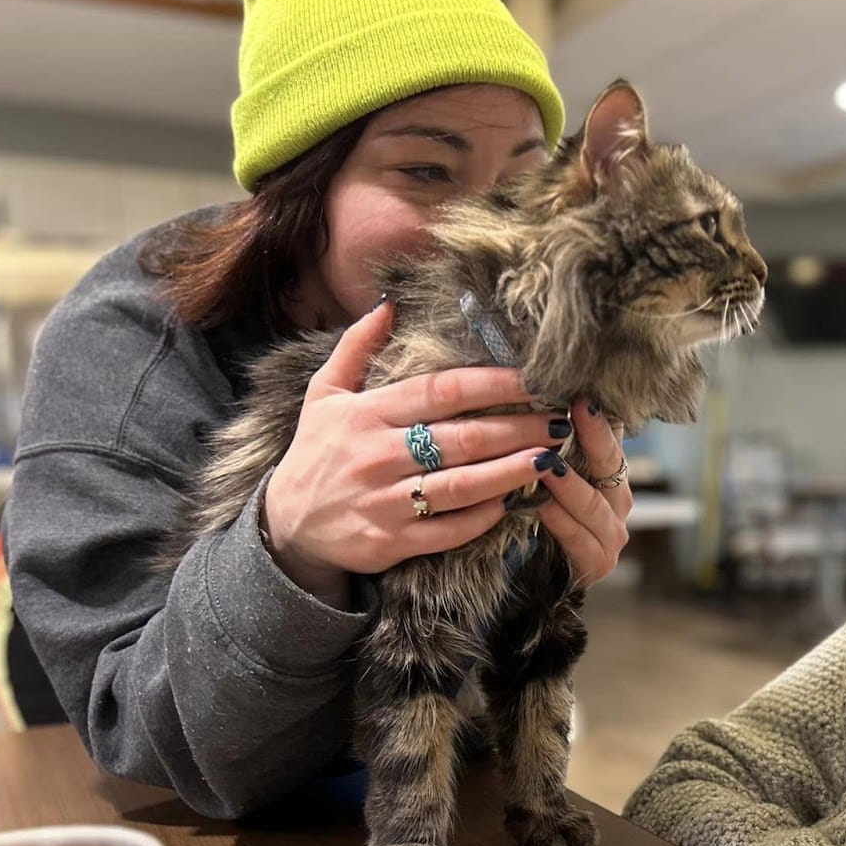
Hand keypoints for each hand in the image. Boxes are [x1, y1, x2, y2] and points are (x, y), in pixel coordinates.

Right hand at [263, 301, 562, 603]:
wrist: (287, 527)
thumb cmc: (316, 454)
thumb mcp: (324, 395)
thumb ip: (356, 348)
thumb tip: (389, 303)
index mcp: (367, 414)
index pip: (441, 391)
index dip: (492, 384)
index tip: (534, 379)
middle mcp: (377, 455)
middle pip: (462, 438)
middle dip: (517, 428)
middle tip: (558, 420)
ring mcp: (386, 501)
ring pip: (462, 485)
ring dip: (512, 471)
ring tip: (550, 458)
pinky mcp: (392, 541)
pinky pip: (450, 529)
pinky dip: (484, 516)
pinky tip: (513, 501)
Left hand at [536, 399, 632, 587]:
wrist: (537, 574)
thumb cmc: (544, 514)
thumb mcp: (553, 475)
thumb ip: (560, 443)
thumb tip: (552, 394)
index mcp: (612, 476)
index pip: (612, 440)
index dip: (600, 418)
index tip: (582, 394)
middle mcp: (618, 503)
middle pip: (609, 466)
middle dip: (594, 438)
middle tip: (577, 411)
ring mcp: (611, 536)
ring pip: (594, 504)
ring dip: (571, 483)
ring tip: (550, 463)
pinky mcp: (596, 564)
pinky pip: (578, 538)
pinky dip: (560, 521)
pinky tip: (543, 505)